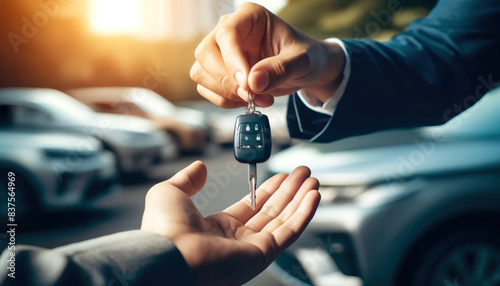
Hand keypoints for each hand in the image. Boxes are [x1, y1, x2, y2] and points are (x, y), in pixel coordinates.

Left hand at [141, 161, 320, 285]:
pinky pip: (289, 232)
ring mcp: (251, 248)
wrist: (168, 255)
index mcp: (217, 228)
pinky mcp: (263, 254)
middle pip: (272, 212)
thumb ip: (188, 180)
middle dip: (289, 192)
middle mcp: (237, 240)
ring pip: (284, 220)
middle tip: (303, 174)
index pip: (251, 206)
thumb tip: (199, 167)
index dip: (268, 190)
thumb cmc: (163, 230)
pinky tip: (313, 196)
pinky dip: (304, 214)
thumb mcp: (170, 193)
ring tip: (313, 181)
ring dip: (300, 200)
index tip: (282, 176)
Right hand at [190, 2, 345, 108]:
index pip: (227, 33)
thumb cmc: (304, 57)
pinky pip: (207, 89)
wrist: (303, 70)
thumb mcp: (302, 61)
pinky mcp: (218, 73)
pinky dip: (226, 100)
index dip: (232, 60)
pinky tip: (250, 100)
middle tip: (251, 95)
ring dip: (226, 93)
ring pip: (201, 73)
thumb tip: (253, 82)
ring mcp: (220, 53)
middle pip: (205, 53)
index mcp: (249, 17)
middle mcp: (229, 31)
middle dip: (226, 80)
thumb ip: (281, 69)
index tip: (246, 83)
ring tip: (258, 98)